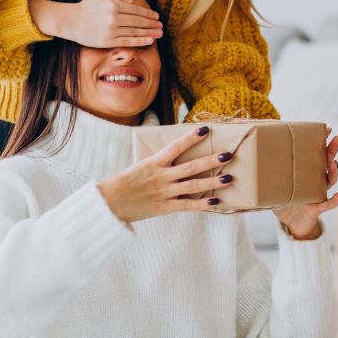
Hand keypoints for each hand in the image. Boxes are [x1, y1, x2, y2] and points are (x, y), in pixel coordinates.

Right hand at [30, 0, 162, 47]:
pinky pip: (128, 41)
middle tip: (161, 26)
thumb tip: (133, 1)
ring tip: (159, 33)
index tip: (156, 17)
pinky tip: (150, 40)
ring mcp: (111, 30)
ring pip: (135, 32)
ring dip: (150, 32)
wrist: (70, 21)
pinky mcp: (107, 41)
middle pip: (138, 21)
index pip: (136, 10)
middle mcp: (113, 17)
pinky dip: (140, 41)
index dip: (148, 14)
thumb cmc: (86, 7)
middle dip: (152, 24)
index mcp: (113, 5)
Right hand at [97, 126, 235, 223]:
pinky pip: (187, 205)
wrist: (109, 203)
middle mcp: (162, 176)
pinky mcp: (165, 207)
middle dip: (211, 160)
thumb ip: (158, 161)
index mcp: (154, 162)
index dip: (192, 138)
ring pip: (193, 185)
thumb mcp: (140, 165)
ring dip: (213, 182)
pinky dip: (202, 204)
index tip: (206, 129)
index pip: (176, 146)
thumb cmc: (124, 182)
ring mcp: (165, 192)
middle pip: (192, 166)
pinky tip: (216, 201)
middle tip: (228, 154)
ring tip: (229, 177)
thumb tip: (175, 152)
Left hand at [274, 127, 337, 239]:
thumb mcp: (273, 185)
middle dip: (333, 149)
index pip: (317, 153)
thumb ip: (266, 173)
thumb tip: (249, 156)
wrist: (291, 224)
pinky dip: (334, 201)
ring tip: (334, 163)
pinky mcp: (318, 208)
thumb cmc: (284, 201)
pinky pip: (328, 204)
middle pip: (328, 161)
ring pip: (330, 180)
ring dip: (334, 171)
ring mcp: (319, 193)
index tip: (326, 128)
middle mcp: (316, 180)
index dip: (322, 141)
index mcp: (307, 171)